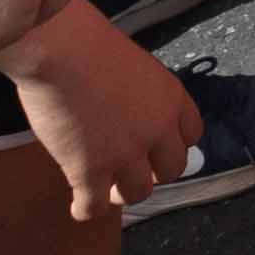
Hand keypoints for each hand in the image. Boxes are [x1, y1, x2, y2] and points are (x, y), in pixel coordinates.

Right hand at [5, 16, 201, 220]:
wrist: (62, 50)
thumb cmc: (90, 45)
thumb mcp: (136, 67)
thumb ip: (141, 96)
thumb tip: (128, 111)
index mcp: (171, 99)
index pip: (191, 135)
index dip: (173, 145)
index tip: (157, 149)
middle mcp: (157, 130)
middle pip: (171, 170)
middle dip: (153, 174)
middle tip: (131, 172)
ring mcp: (125, 154)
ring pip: (138, 194)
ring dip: (121, 194)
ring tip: (105, 191)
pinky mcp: (90, 171)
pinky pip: (93, 206)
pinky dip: (86, 209)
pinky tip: (78, 207)